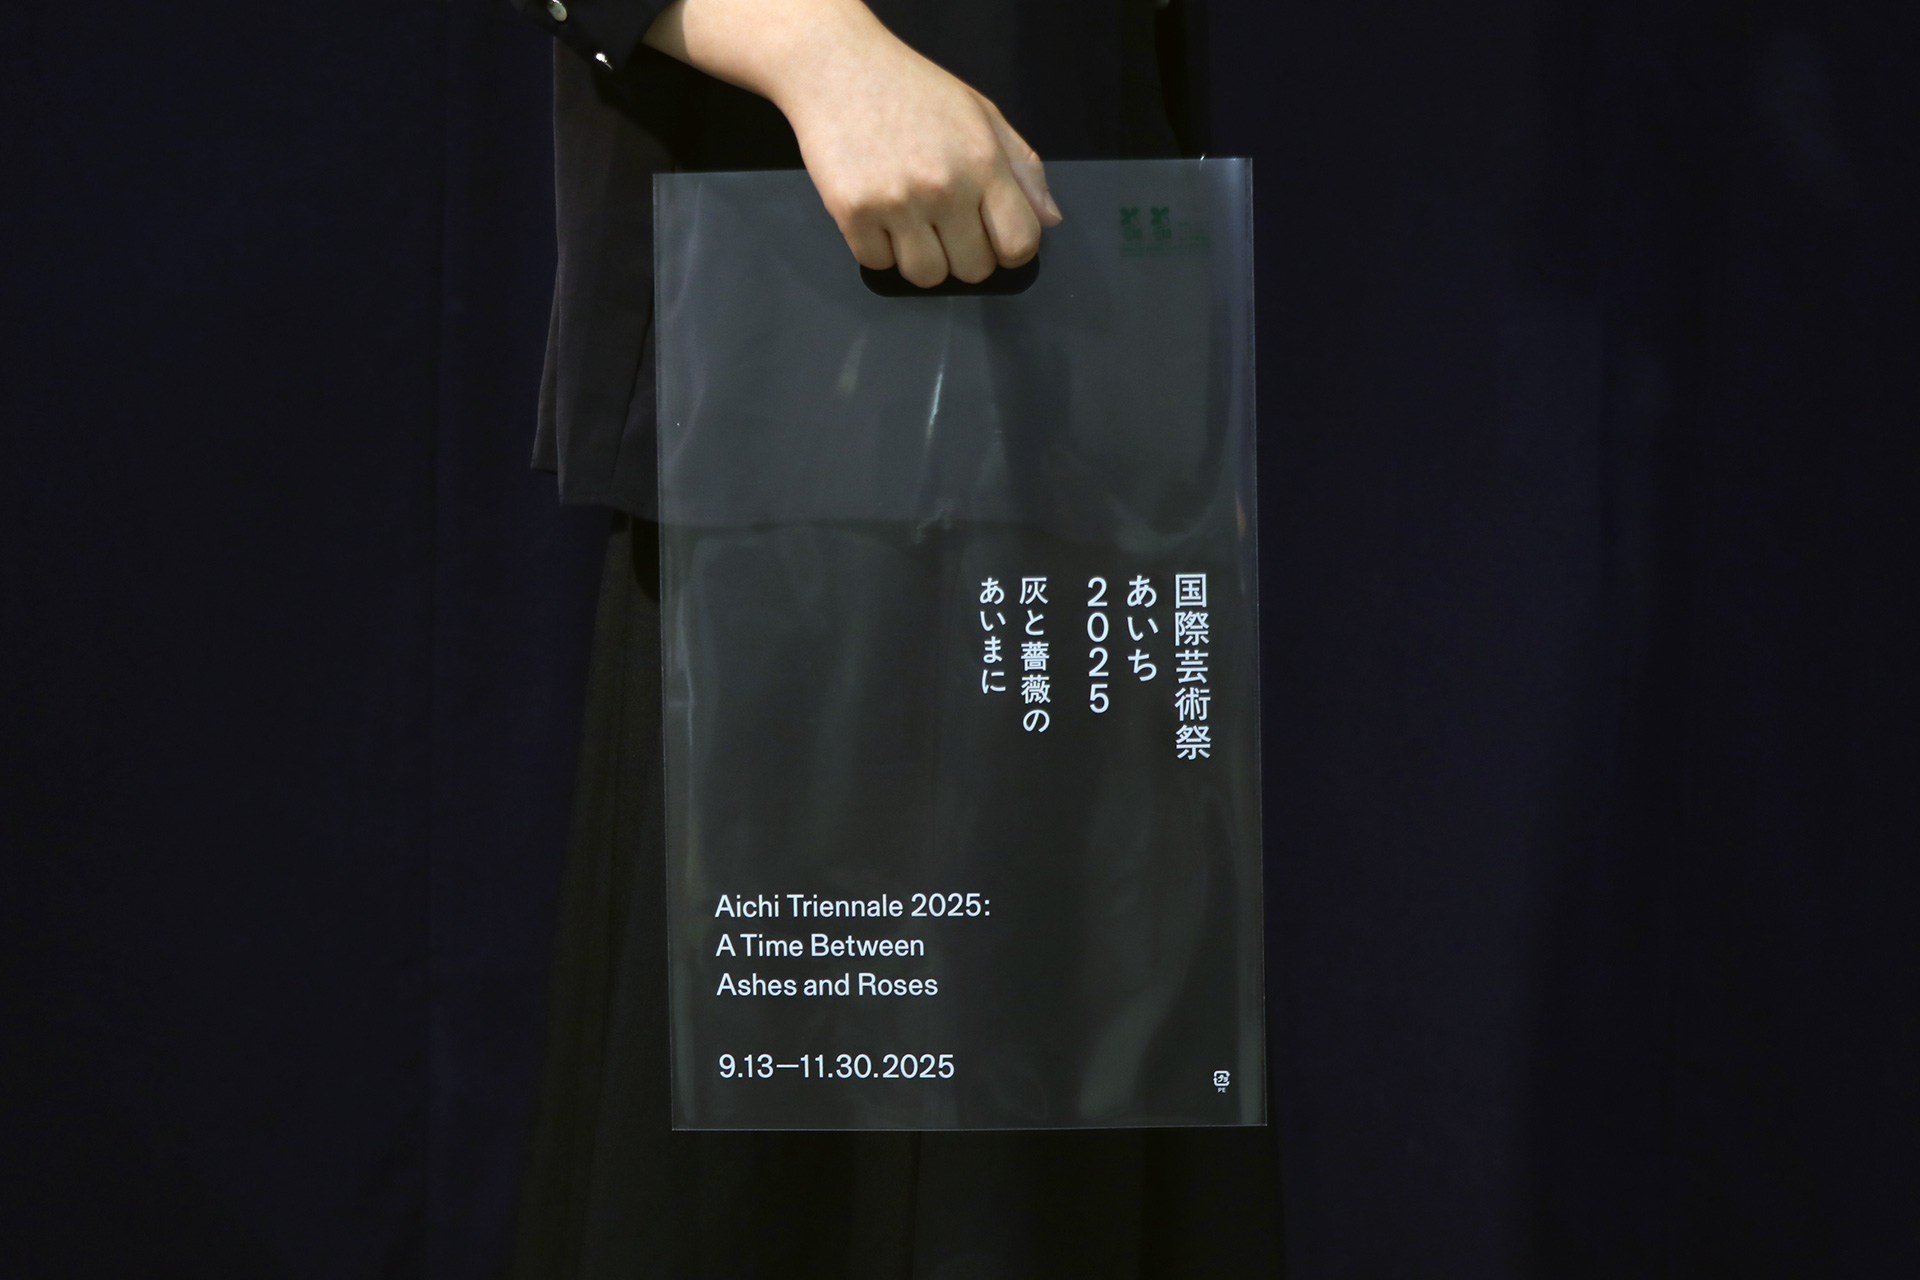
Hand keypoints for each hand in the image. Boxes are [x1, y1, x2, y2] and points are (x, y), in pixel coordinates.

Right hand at [644, 0, 1062, 286]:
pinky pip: (877, 264)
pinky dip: (878, 248)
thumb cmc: (913, 90)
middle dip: (963, 254)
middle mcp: (944, 186)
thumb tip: (1050, 220)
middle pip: (973, 270)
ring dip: (920, 257)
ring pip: (926, 277)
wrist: (837, 65)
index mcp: (983, 162)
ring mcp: (896, 202)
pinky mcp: (852, 212)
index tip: (991, 236)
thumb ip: (1023, 168)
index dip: (1009, 249)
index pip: (1019, 244)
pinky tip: (877, 212)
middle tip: (944, 224)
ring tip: (910, 221)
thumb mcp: (981, 114)